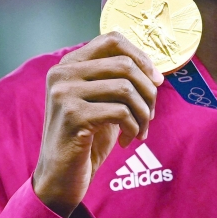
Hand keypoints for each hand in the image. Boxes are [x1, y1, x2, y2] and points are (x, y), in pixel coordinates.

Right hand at [32, 32, 162, 217]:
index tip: (156, 81)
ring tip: (140, 131)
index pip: (112, 40)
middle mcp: (62, 73)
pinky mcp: (72, 115)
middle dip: (148, 91)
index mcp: (68, 64)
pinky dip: (134, 128)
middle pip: (125, 64)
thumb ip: (117, 80)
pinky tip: (128, 141)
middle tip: (150, 115)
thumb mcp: (101, 102)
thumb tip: (154, 70)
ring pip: (126, 88)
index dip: (141, 56)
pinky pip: (121, 112)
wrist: (60, 177)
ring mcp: (64, 93)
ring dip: (143, 113)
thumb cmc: (86, 139)